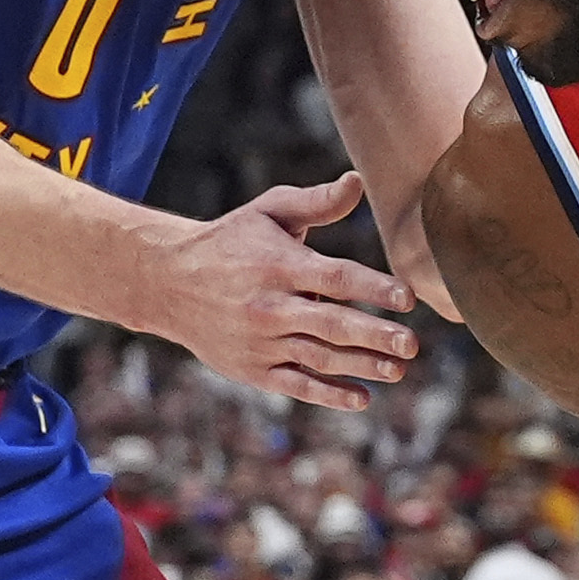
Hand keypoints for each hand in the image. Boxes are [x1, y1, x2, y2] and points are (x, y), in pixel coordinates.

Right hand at [133, 173, 418, 409]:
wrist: (167, 282)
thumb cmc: (230, 241)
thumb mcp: (269, 212)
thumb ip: (316, 202)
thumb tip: (356, 181)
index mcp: (280, 266)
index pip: (336, 277)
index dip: (374, 288)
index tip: (409, 298)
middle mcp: (271, 306)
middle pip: (332, 324)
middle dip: (375, 336)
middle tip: (411, 344)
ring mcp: (261, 342)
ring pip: (319, 358)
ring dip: (362, 366)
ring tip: (399, 369)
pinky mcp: (252, 369)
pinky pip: (296, 385)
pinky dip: (329, 395)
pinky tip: (362, 398)